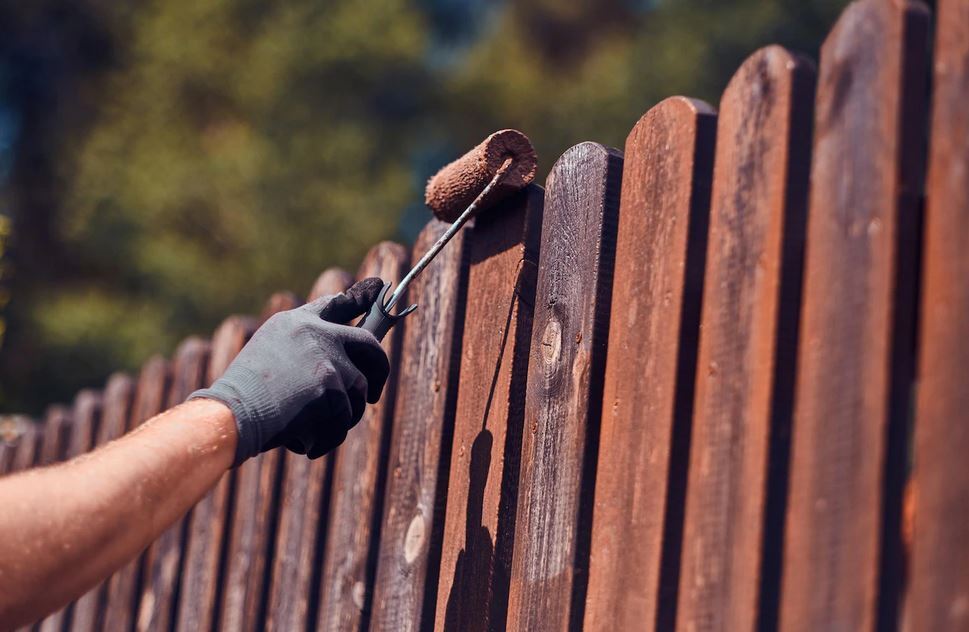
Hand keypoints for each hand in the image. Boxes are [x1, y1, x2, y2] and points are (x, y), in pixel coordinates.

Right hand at [189, 278, 389, 463]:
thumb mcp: (268, 356)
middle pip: (368, 344)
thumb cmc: (244, 396)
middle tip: (373, 394)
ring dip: (343, 416)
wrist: (231, 415)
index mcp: (296, 323)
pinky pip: (345, 419)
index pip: (335, 304)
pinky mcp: (331, 387)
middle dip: (379, 370)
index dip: (360, 297)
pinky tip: (305, 443)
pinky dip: (328, 437)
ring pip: (359, 391)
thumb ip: (302, 348)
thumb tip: (341, 360)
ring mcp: (326, 358)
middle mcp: (315, 332)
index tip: (379, 286)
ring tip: (316, 428)